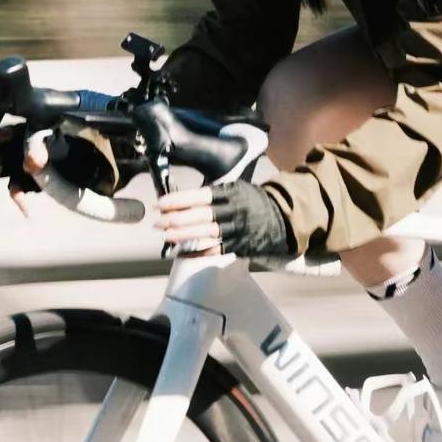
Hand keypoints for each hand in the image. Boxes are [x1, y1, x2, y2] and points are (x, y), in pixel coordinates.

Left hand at [156, 179, 293, 263]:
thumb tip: (184, 199)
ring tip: (166, 237)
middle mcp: (233, 212)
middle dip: (176, 220)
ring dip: (183, 237)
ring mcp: (236, 231)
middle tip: (158, 223)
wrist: (283, 219)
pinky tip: (181, 252)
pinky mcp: (238, 246)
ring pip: (206, 235)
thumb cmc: (254, 202)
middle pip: (201, 217)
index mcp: (231, 194)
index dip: (179, 200)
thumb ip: (214, 194)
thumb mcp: (236, 189)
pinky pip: (215, 250)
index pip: (201, 196)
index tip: (161, 203)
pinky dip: (197, 252)